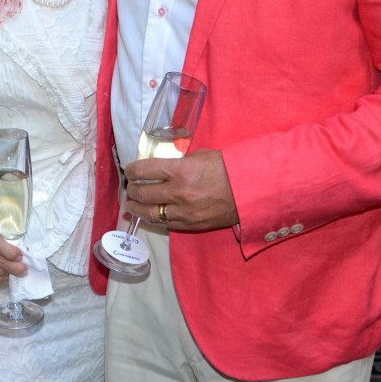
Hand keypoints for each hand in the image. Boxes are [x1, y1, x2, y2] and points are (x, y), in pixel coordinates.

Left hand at [123, 149, 239, 230]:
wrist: (251, 190)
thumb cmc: (228, 167)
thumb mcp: (200, 156)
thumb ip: (179, 162)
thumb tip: (164, 166)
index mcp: (179, 171)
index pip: (144, 171)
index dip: (132, 170)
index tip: (129, 171)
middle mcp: (178, 193)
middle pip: (143, 194)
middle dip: (132, 190)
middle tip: (130, 187)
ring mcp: (184, 212)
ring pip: (151, 213)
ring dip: (137, 208)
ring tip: (131, 205)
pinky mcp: (192, 225)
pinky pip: (166, 223)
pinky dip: (156, 218)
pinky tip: (151, 214)